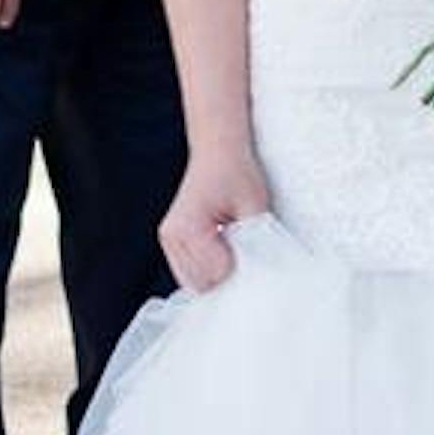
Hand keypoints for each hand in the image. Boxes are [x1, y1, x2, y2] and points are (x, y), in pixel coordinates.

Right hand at [156, 145, 272, 292]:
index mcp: (189, 228)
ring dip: (216, 275)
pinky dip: (206, 270)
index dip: (241, 270)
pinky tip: (221, 252)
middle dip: (227, 277)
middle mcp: (172, 237)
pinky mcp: (172, 241)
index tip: (255, 258)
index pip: (218, 274)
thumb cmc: (235, 172)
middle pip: (203, 284)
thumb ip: (257, 239)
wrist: (216, 150)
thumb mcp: (254, 204)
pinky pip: (189, 272)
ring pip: (194, 282)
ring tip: (232, 250)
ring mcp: (169, 240)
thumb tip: (264, 269)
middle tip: (246, 255)